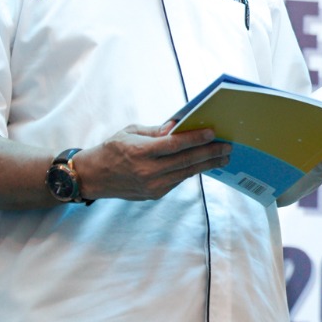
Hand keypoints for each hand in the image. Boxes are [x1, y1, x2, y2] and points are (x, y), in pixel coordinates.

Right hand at [72, 122, 231, 200]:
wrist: (92, 177)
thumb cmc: (111, 150)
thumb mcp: (130, 132)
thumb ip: (155, 131)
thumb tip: (178, 126)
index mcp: (139, 152)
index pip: (174, 145)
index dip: (195, 139)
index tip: (213, 133)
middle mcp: (147, 171)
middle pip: (185, 161)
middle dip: (210, 153)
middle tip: (228, 147)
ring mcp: (152, 186)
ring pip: (186, 173)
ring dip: (207, 164)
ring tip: (224, 157)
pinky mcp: (155, 194)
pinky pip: (178, 180)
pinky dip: (192, 171)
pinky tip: (205, 164)